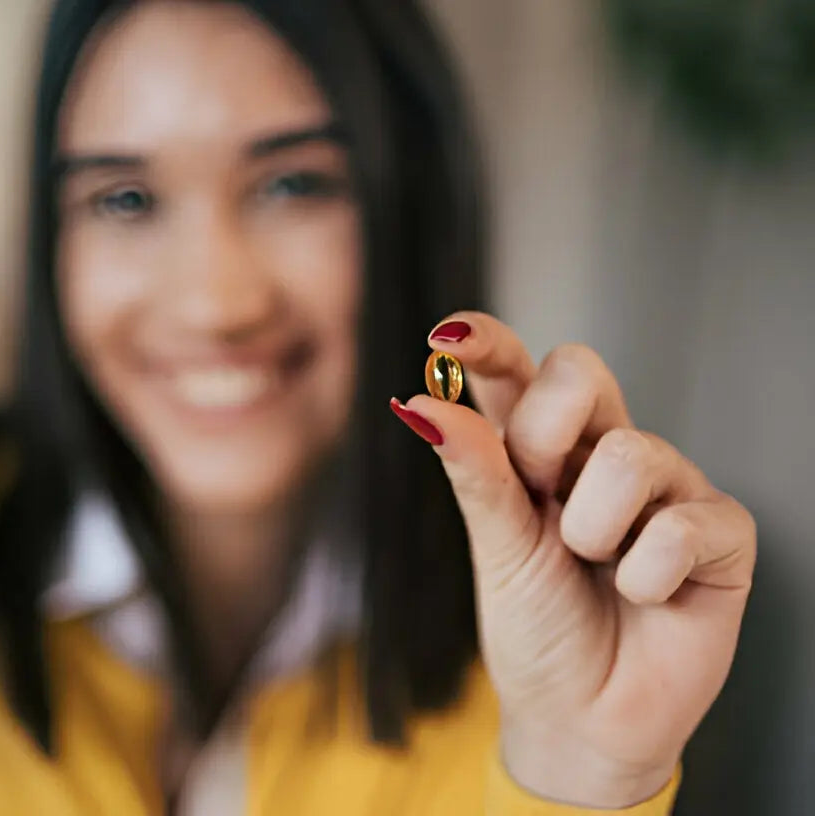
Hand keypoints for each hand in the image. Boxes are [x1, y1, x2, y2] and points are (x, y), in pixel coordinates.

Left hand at [390, 312, 755, 807]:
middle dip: (545, 435)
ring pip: (631, 453)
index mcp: (541, 453)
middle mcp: (603, 456)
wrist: (582, 720)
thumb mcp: (496, 550)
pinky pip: (681, 524)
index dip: (489, 344)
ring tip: (596, 568)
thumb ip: (473, 472)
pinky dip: (646, 576)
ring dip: (593, 529)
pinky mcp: (721, 535)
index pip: (519, 374)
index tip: (448, 333)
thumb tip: (421, 399)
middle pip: (581, 374)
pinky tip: (644, 596)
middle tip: (541, 497)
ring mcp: (668, 488)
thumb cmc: (537, 633)